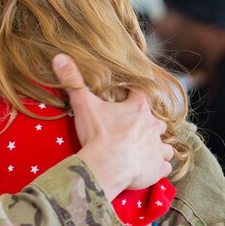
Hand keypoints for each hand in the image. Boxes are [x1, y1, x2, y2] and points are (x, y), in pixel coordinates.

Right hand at [52, 54, 172, 198]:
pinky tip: (147, 168)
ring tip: (143, 151)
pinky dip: (158, 167)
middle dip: (148, 125)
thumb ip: (72, 81)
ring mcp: (157, 148)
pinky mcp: (158, 167)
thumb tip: (59, 57)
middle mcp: (152, 127)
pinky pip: (164, 166)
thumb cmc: (98, 135)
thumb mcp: (83, 104)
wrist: (106, 166)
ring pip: (165, 146)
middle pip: (158, 122)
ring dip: (157, 147)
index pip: (142, 95)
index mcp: (138, 109)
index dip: (134, 96)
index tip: (126, 99)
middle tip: (133, 130)